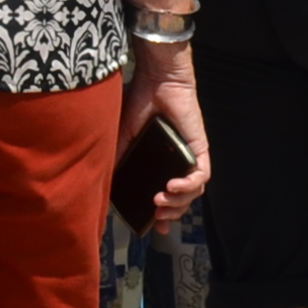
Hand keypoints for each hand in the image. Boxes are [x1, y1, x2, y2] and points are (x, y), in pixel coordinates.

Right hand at [117, 41, 209, 231]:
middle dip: (172, 213)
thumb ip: (118, 158)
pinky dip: (188, 186)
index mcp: (161, 160)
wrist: (156, 80)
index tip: (153, 227)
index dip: (163, 214)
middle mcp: (178, 161)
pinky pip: (201, 176)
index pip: (167, 193)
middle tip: (157, 218)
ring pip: (194, 191)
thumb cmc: (139, 102)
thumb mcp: (122, 136)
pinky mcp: (199, 149)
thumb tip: (106, 183)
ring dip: (179, 202)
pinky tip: (172, 187)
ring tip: (160, 203)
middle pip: (183, 198)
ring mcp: (191, 156)